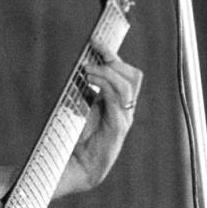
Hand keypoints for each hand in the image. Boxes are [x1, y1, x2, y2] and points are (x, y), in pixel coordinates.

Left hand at [59, 41, 143, 194]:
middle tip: (95, 49)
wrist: (74, 167)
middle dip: (114, 59)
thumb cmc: (74, 138)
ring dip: (107, 72)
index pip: (126, 74)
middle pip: (132, 76)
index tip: (96, 40)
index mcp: (117, 103)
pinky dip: (105, 87)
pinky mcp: (117, 129)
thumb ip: (83, 89)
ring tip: (86, 69)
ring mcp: (123, 119)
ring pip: (128, 86)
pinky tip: (90, 80)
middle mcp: (124, 110)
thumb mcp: (78, 107)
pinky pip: (119, 103)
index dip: (114, 55)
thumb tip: (78, 65)